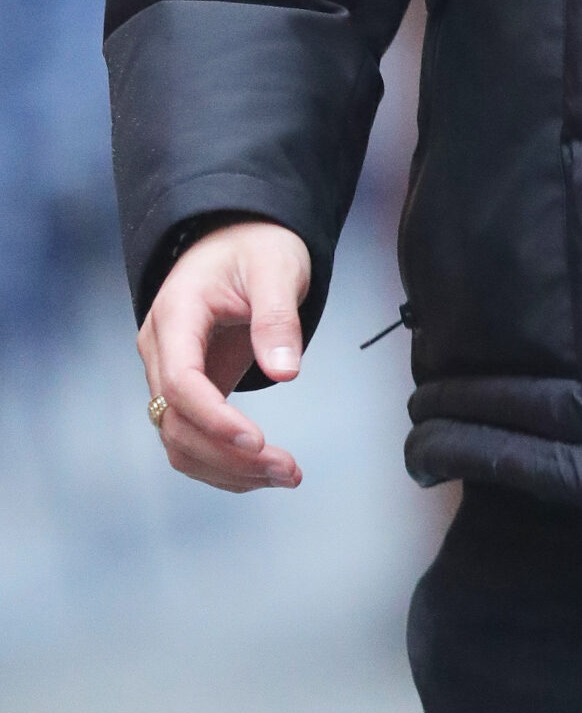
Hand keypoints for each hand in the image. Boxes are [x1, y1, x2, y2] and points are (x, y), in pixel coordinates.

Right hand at [138, 220, 310, 491]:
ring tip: (287, 476)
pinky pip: (194, 439)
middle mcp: (161, 349)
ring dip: (229, 469)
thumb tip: (285, 372)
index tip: (257, 442)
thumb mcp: (276, 268)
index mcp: (176, 314)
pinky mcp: (190, 390)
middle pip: (176, 423)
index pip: (179, 381)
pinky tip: (266, 471)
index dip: (213, 418)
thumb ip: (277, 317)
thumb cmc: (257, 246)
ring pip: (181, 442)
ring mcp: (170, 373)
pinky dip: (226, 462)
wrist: (239, 237)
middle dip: (230, 456)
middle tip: (289, 470)